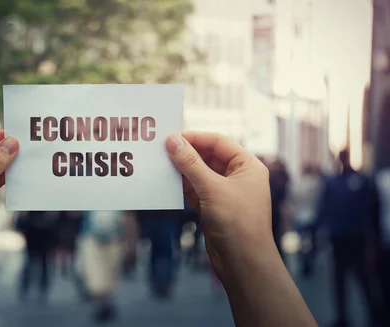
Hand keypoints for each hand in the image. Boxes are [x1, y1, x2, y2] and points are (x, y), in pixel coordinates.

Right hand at [166, 132, 271, 276]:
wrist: (243, 262)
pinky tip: (166, 181)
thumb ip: (190, 163)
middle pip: (208, 156)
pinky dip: (181, 185)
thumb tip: (173, 141)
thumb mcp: (212, 188)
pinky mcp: (213, 208)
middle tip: (162, 148)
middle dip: (187, 153)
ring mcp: (225, 193)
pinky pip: (195, 189)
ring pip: (199, 173)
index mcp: (248, 166)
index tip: (172, 136)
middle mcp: (238, 177)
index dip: (196, 137)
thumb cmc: (237, 222)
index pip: (219, 142)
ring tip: (160, 163)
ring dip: (182, 169)